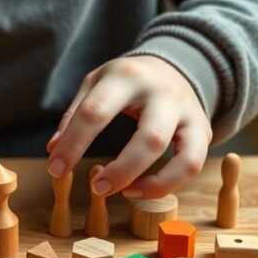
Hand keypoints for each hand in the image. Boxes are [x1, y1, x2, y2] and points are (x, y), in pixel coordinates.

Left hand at [46, 55, 212, 198]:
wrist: (174, 64)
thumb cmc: (126, 81)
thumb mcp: (95, 84)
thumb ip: (75, 114)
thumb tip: (54, 150)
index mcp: (126, 76)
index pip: (95, 112)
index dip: (73, 145)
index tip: (56, 169)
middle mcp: (163, 93)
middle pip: (149, 138)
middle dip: (121, 171)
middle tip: (95, 187)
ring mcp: (187, 112)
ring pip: (183, 157)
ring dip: (151, 183)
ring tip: (121, 193)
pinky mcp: (202, 130)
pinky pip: (192, 165)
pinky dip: (167, 185)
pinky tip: (139, 189)